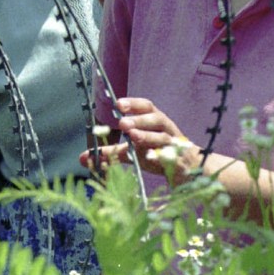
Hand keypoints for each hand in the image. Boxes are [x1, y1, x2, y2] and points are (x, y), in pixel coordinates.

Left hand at [80, 97, 199, 184]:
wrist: (191, 170)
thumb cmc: (159, 153)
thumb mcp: (133, 151)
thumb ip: (111, 152)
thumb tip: (82, 158)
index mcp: (155, 121)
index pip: (146, 107)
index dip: (133, 104)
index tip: (118, 104)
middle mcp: (166, 129)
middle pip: (156, 119)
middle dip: (139, 120)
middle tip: (123, 124)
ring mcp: (175, 145)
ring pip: (164, 137)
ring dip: (148, 136)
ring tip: (134, 138)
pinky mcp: (181, 161)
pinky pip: (173, 157)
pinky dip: (163, 156)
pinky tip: (152, 158)